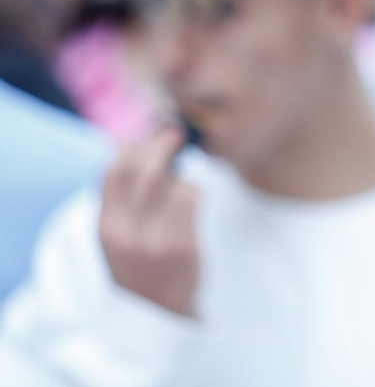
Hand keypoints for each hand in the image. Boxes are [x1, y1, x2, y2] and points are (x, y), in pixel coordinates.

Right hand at [98, 127, 200, 317]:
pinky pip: (191, 200)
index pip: (112, 173)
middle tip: (173, 135)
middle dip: (159, 147)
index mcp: (106, 228)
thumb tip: (132, 148)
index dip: (130, 148)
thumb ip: (121, 201)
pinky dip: (195, 189)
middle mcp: (126, 234)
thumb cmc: (140, 265)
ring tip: (182, 180)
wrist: (157, 313)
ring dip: (180, 174)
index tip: (143, 138)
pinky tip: (194, 197)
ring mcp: (154, 242)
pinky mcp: (182, 248)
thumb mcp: (117, 237)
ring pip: (171, 184)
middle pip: (143, 173)